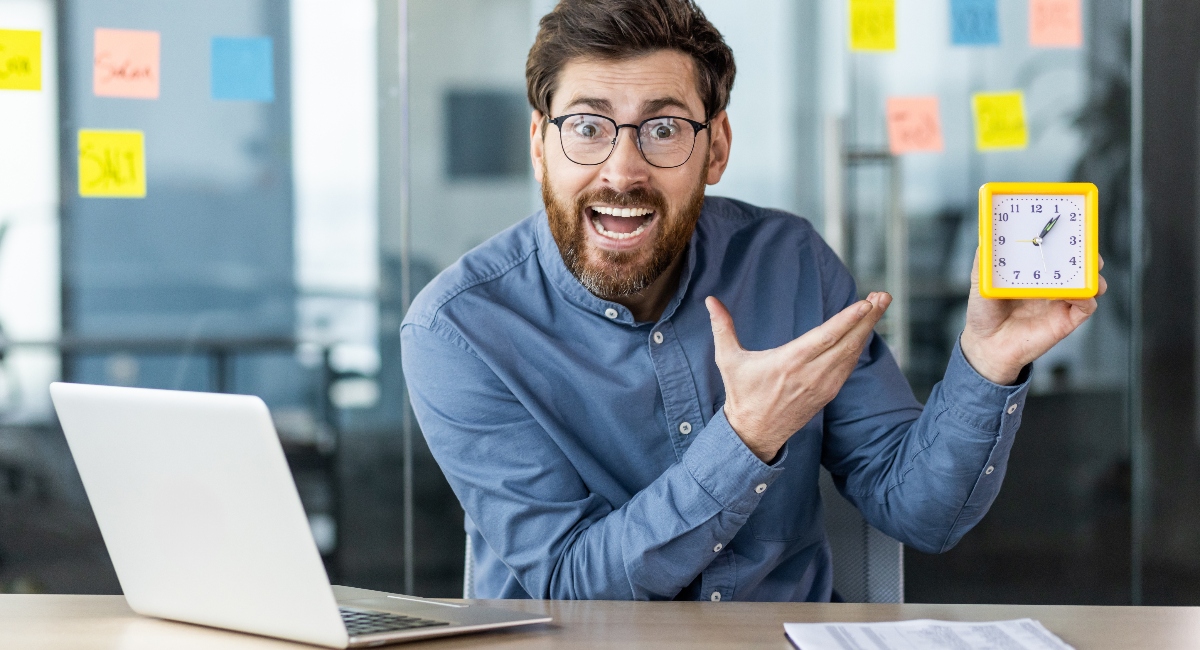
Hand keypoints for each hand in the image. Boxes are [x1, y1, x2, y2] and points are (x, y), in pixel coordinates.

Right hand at [705, 292, 890, 461]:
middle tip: (883, 295)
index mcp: (789, 362)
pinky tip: (864, 332)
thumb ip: (722, 327)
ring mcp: (823, 385)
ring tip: (879, 305)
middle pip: (847, 342)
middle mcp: (811, 374)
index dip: (848, 320)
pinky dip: (858, 347)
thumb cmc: (741, 393)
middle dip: (869, 317)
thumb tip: (710, 300)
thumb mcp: (728, 359)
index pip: (826, 337)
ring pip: (852, 353)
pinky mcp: (828, 393)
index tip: (866, 303)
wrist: (754, 433)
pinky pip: (848, 366)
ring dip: (867, 329)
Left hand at [960, 249, 1107, 384]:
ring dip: (1092, 274)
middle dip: (1087, 252)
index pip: (1056, 250)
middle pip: (1079, 264)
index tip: (1070, 226)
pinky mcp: (1066, 319)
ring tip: (1088, 268)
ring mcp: (1061, 301)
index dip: (1067, 238)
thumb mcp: (981, 281)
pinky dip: (1086, 296)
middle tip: (1086, 246)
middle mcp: (1051, 284)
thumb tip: (987, 237)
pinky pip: (1086, 306)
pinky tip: (1076, 293)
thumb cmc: (985, 312)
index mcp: (1034, 271)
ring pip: (1089, 283)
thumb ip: (985, 260)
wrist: (986, 344)